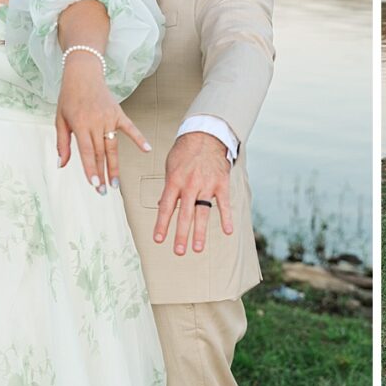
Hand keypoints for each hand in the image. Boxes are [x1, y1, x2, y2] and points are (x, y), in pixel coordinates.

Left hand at [55, 55, 149, 192]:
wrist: (83, 74)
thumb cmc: (69, 98)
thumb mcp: (60, 120)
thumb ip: (62, 143)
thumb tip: (61, 164)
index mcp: (81, 124)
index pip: (88, 152)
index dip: (91, 169)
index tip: (94, 185)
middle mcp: (97, 122)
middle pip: (101, 153)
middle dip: (102, 174)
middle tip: (105, 192)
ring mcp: (110, 118)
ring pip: (113, 146)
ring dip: (115, 166)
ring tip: (116, 183)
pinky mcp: (119, 113)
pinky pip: (130, 128)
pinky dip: (139, 138)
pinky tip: (147, 150)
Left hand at [154, 132, 233, 254]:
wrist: (206, 134)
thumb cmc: (185, 151)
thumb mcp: (170, 167)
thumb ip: (168, 187)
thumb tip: (161, 205)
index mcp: (174, 181)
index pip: (166, 207)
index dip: (162, 224)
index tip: (159, 239)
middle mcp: (190, 184)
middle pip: (185, 214)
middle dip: (181, 234)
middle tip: (178, 251)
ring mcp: (207, 184)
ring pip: (203, 212)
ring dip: (200, 232)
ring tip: (197, 248)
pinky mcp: (221, 183)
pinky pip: (224, 203)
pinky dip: (226, 217)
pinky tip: (227, 231)